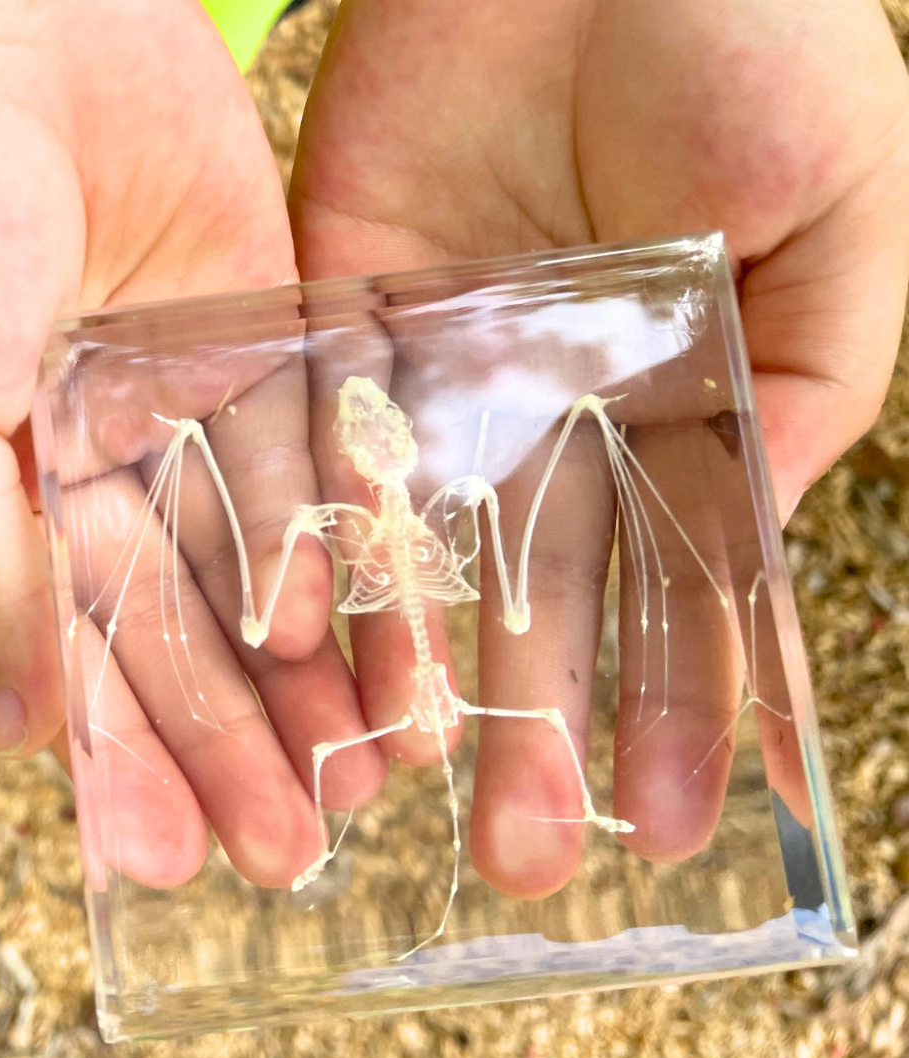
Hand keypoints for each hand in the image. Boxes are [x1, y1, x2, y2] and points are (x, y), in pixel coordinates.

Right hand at [0, 0, 384, 888]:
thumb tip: (26, 723)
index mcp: (15, 493)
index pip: (90, 658)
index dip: (136, 764)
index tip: (179, 859)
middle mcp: (114, 461)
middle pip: (196, 631)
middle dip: (243, 742)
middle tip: (298, 846)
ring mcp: (200, 398)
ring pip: (274, 558)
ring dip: (324, 666)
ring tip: (375, 764)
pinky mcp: (275, 327)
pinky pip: (327, 448)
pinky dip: (356, 535)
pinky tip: (384, 628)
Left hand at [290, 0, 908, 893]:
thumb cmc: (752, 41)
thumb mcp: (840, 216)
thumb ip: (807, 382)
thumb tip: (757, 528)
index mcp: (678, 399)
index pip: (682, 584)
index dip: (685, 703)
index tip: (680, 819)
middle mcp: (558, 411)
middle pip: (549, 595)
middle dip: (546, 725)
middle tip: (527, 857)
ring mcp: (450, 374)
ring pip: (437, 551)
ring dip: (437, 673)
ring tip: (429, 794)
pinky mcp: (354, 319)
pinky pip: (341, 452)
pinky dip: (338, 550)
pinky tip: (336, 653)